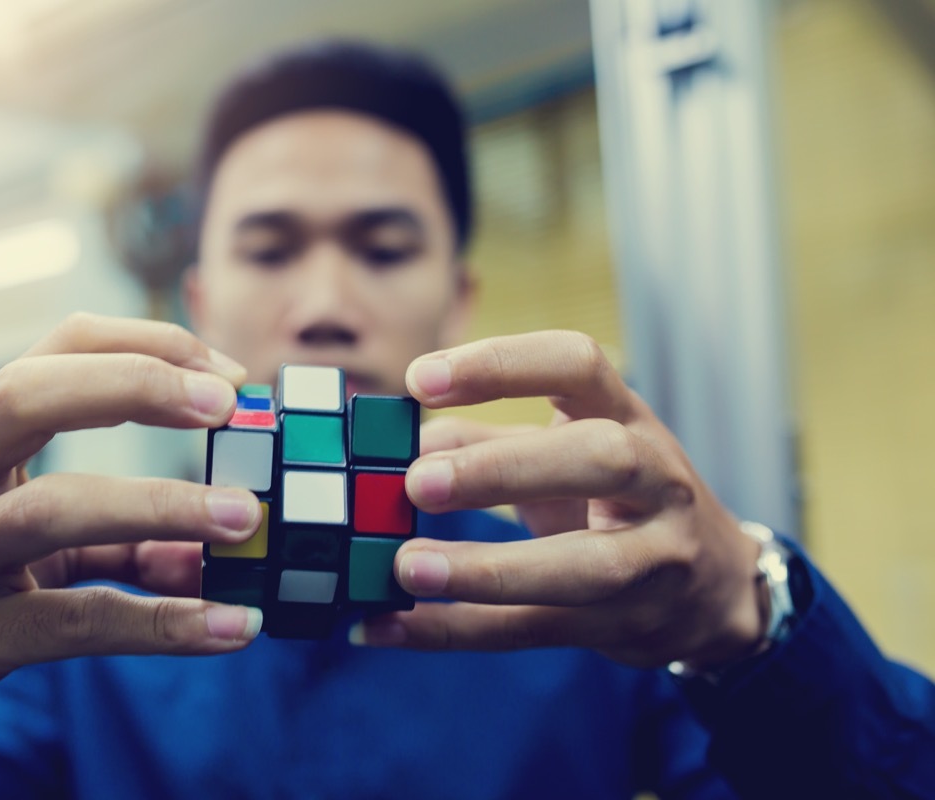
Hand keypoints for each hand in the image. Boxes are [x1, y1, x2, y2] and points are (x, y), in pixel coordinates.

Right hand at [0, 314, 263, 738]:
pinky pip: (73, 621)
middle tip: (226, 408)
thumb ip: (113, 532)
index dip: (148, 344)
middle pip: (30, 394)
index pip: (58, 348)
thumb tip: (212, 547)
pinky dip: (161, 623)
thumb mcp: (11, 525)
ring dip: (158, 506)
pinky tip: (230, 625)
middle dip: (135, 386)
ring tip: (240, 518)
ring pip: (52, 510)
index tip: (227, 376)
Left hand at [357, 330, 766, 669]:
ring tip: (406, 566)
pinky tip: (389, 627)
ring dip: (489, 569)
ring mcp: (654, 558)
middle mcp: (656, 480)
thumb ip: (485, 439)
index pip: (578, 366)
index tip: (421, 380)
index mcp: (628, 417)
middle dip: (505, 469)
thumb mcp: (564, 451)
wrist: (714, 585)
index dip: (502, 366)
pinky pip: (535, 630)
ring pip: (584, 566)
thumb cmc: (618, 499)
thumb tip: (400, 444)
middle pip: (601, 460)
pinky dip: (456, 631)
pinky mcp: (626, 625)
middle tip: (419, 483)